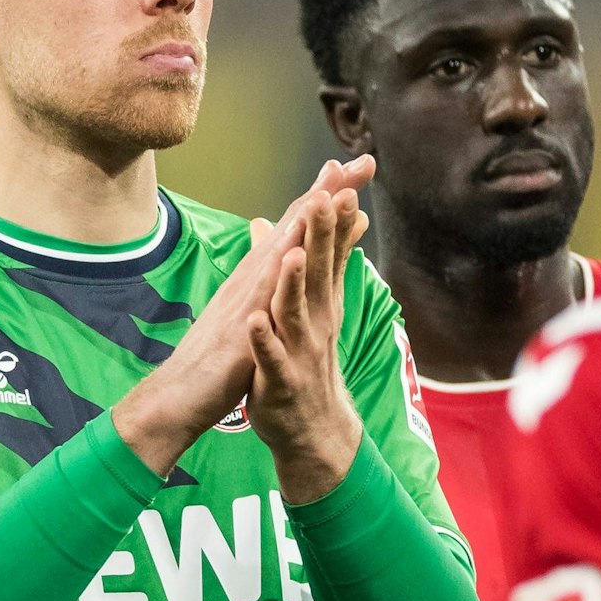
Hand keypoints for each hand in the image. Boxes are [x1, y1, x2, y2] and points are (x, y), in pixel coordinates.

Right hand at [112, 156, 373, 475]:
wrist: (178, 395)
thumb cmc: (218, 352)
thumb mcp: (254, 309)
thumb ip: (270, 277)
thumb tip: (290, 249)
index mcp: (260, 277)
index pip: (298, 228)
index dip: (327, 196)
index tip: (358, 166)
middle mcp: (252, 282)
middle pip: (291, 231)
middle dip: (323, 196)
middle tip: (356, 161)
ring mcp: (244, 306)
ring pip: (276, 261)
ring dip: (299, 228)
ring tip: (324, 198)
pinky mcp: (237, 339)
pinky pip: (256, 312)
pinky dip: (272, 286)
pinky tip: (287, 263)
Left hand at [244, 159, 374, 502]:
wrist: (310, 430)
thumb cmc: (304, 361)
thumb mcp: (311, 310)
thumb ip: (316, 264)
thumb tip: (320, 221)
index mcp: (319, 301)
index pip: (328, 248)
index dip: (334, 211)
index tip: (345, 170)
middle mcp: (315, 321)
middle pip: (317, 271)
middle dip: (322, 234)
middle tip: (329, 196)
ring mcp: (299, 352)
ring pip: (295, 312)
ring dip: (293, 284)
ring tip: (291, 254)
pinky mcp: (278, 383)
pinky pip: (269, 360)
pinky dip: (263, 341)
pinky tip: (255, 323)